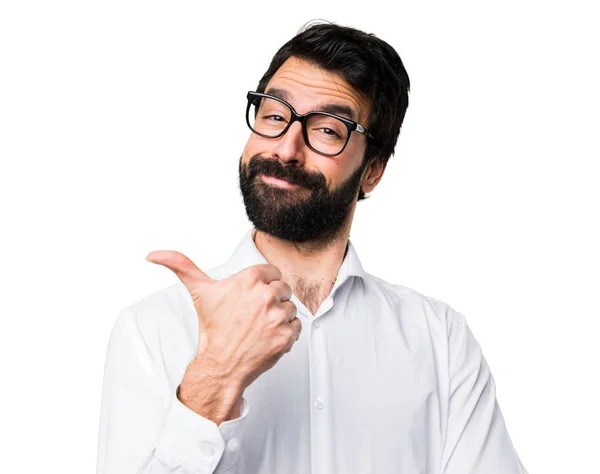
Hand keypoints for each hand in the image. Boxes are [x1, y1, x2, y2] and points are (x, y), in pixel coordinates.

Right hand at [145, 250, 301, 391]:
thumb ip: (180, 266)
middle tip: (254, 316)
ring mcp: (277, 316)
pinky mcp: (286, 335)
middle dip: (272, 301)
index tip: (251, 299)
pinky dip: (287, 333)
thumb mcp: (199, 292)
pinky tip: (268, 337)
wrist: (220, 365)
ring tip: (260, 327)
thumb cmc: (213, 330)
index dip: (263, 286)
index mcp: (249, 279)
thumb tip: (153, 255)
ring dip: (279, 318)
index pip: (272, 273)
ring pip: (290, 308)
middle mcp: (265, 295)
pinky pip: (297, 327)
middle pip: (283, 290)